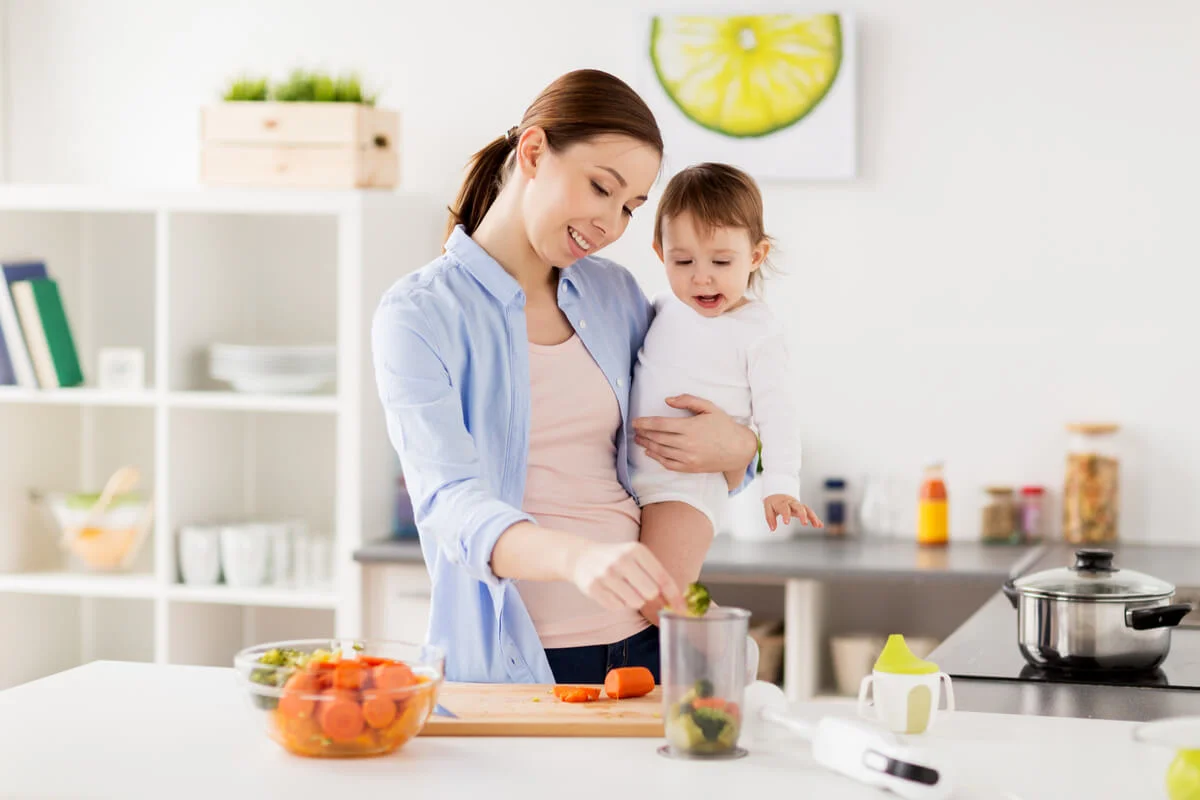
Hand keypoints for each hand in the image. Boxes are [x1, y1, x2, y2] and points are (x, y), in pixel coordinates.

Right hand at [568, 541, 685, 611]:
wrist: (582, 557)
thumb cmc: (616, 559)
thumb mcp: (636, 557)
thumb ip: (656, 575)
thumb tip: (676, 601)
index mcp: (636, 550)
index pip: (662, 577)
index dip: (674, 595)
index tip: (682, 609)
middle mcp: (621, 560)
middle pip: (650, 592)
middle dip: (648, 595)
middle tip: (639, 588)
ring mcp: (606, 574)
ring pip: (635, 602)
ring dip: (633, 599)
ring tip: (623, 588)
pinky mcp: (594, 587)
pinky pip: (617, 606)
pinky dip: (618, 603)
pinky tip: (611, 591)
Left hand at [633, 394, 756, 473]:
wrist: (738, 450)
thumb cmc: (723, 426)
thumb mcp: (709, 407)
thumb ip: (688, 400)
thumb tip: (667, 400)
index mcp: (690, 427)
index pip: (660, 424)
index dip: (645, 423)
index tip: (635, 421)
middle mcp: (687, 444)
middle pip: (658, 438)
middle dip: (643, 433)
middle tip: (634, 430)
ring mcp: (688, 458)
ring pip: (661, 451)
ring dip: (647, 445)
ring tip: (639, 439)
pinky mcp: (690, 468)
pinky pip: (668, 464)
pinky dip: (657, 458)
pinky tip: (650, 452)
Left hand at [763, 495, 823, 531]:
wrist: (778, 492)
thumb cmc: (773, 502)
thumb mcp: (768, 507)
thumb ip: (770, 518)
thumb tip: (773, 529)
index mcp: (782, 502)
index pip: (784, 508)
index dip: (786, 515)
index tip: (786, 522)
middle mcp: (792, 503)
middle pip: (799, 507)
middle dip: (802, 515)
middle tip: (805, 523)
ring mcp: (798, 505)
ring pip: (807, 509)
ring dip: (812, 517)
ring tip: (817, 525)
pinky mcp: (802, 508)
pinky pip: (810, 512)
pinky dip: (815, 518)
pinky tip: (820, 525)